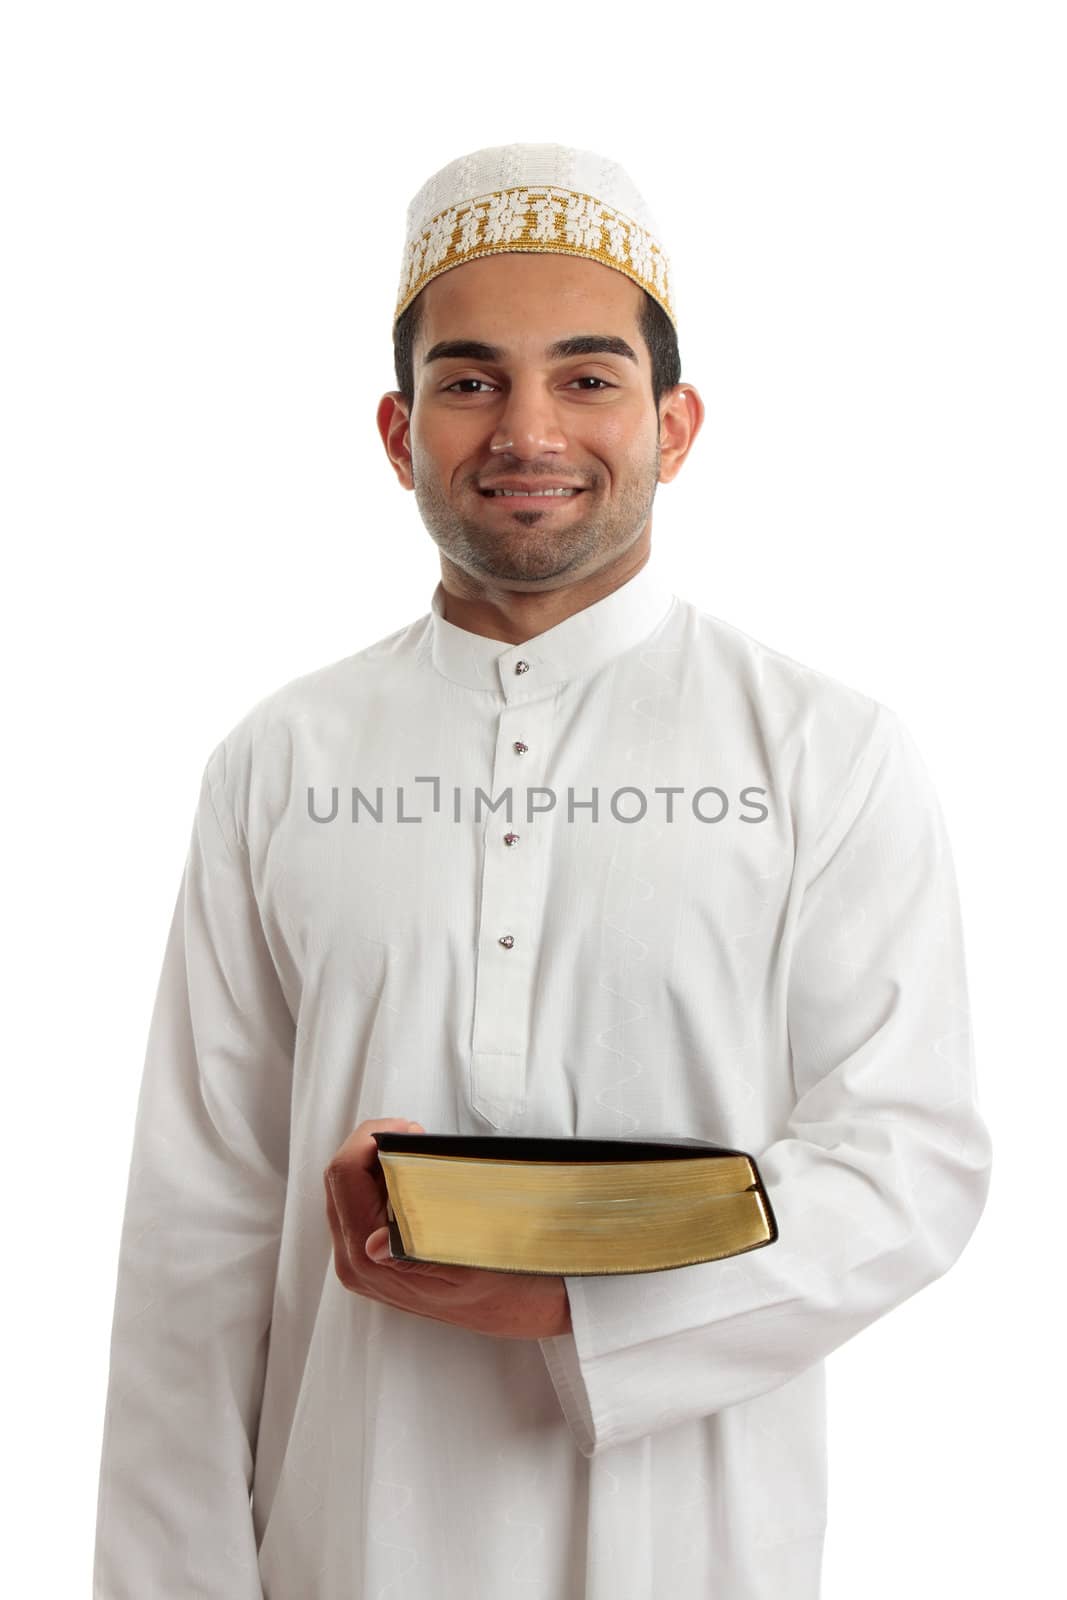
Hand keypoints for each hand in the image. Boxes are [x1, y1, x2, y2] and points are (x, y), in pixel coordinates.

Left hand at [323, 1117, 571, 1340]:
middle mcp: (355, 1261)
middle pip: (339, 1179)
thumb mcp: (466, 1263)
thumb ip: (418, 1250)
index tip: (406, 1129)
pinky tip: (414, 1179)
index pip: (344, 1176)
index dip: (368, 1140)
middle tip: (414, 1135)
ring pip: (346, 1189)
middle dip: (371, 1147)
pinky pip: (360, 1204)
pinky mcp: (371, 1258)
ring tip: (417, 1153)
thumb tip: (372, 1246)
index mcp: (369, 1259)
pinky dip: (381, 1181)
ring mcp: (360, 1260)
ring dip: (376, 1163)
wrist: (514, 1310)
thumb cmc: (496, 1281)